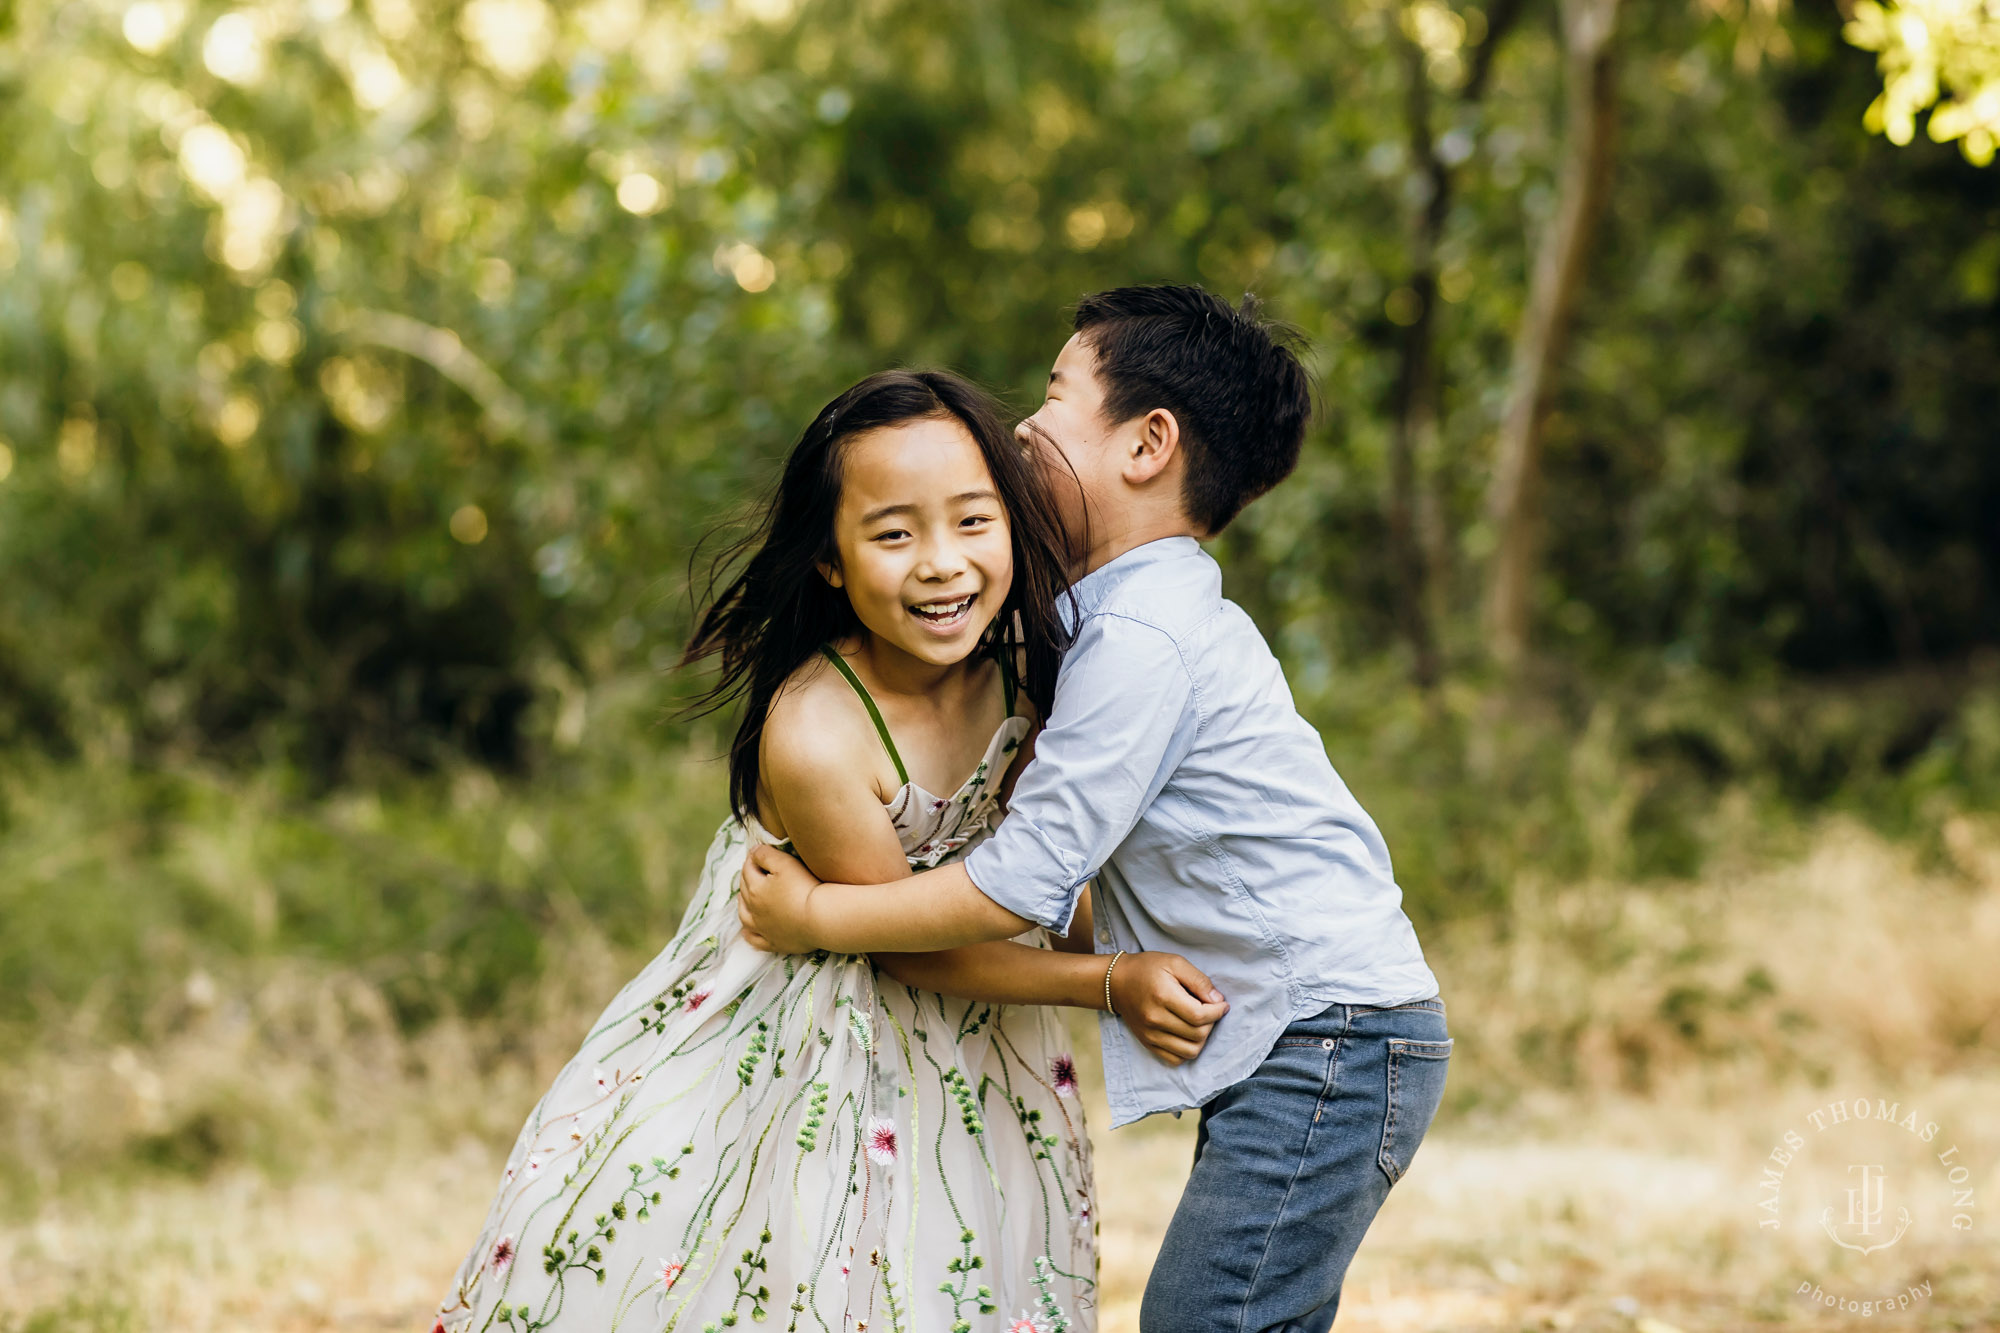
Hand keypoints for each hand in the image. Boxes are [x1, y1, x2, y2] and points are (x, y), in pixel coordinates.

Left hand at [737, 843, 823, 952]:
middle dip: (747, 878)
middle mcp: (753, 909)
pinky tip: (747, 931)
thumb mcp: (785, 863)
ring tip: (746, 898)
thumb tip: (753, 852)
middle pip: (745, 890)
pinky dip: (748, 934)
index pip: (748, 869)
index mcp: (755, 889)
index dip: (752, 859)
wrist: (820, 919)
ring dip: (743, 904)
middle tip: (755, 871)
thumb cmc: (804, 887)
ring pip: (744, 915)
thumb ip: (766, 855)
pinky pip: (755, 940)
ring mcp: (762, 928)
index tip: (758, 853)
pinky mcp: (773, 942)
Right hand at [1107, 952, 1228, 1066]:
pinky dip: (1187, 1051)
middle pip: (1197, 1035)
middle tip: (1210, 1010)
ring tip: (1200, 1023)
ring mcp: (1150, 1035)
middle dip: (1212, 1023)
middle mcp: (1155, 1019)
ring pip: (1189, 1051)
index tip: (1222, 1004)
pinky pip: (1175, 1059)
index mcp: (1163, 996)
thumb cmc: (1147, 968)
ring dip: (1202, 1039)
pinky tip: (1187, 1035)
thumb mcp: (1174, 962)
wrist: (1117, 983)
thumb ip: (1198, 980)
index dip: (1217, 1012)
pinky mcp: (1148, 1043)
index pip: (1199, 1016)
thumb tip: (1217, 1000)